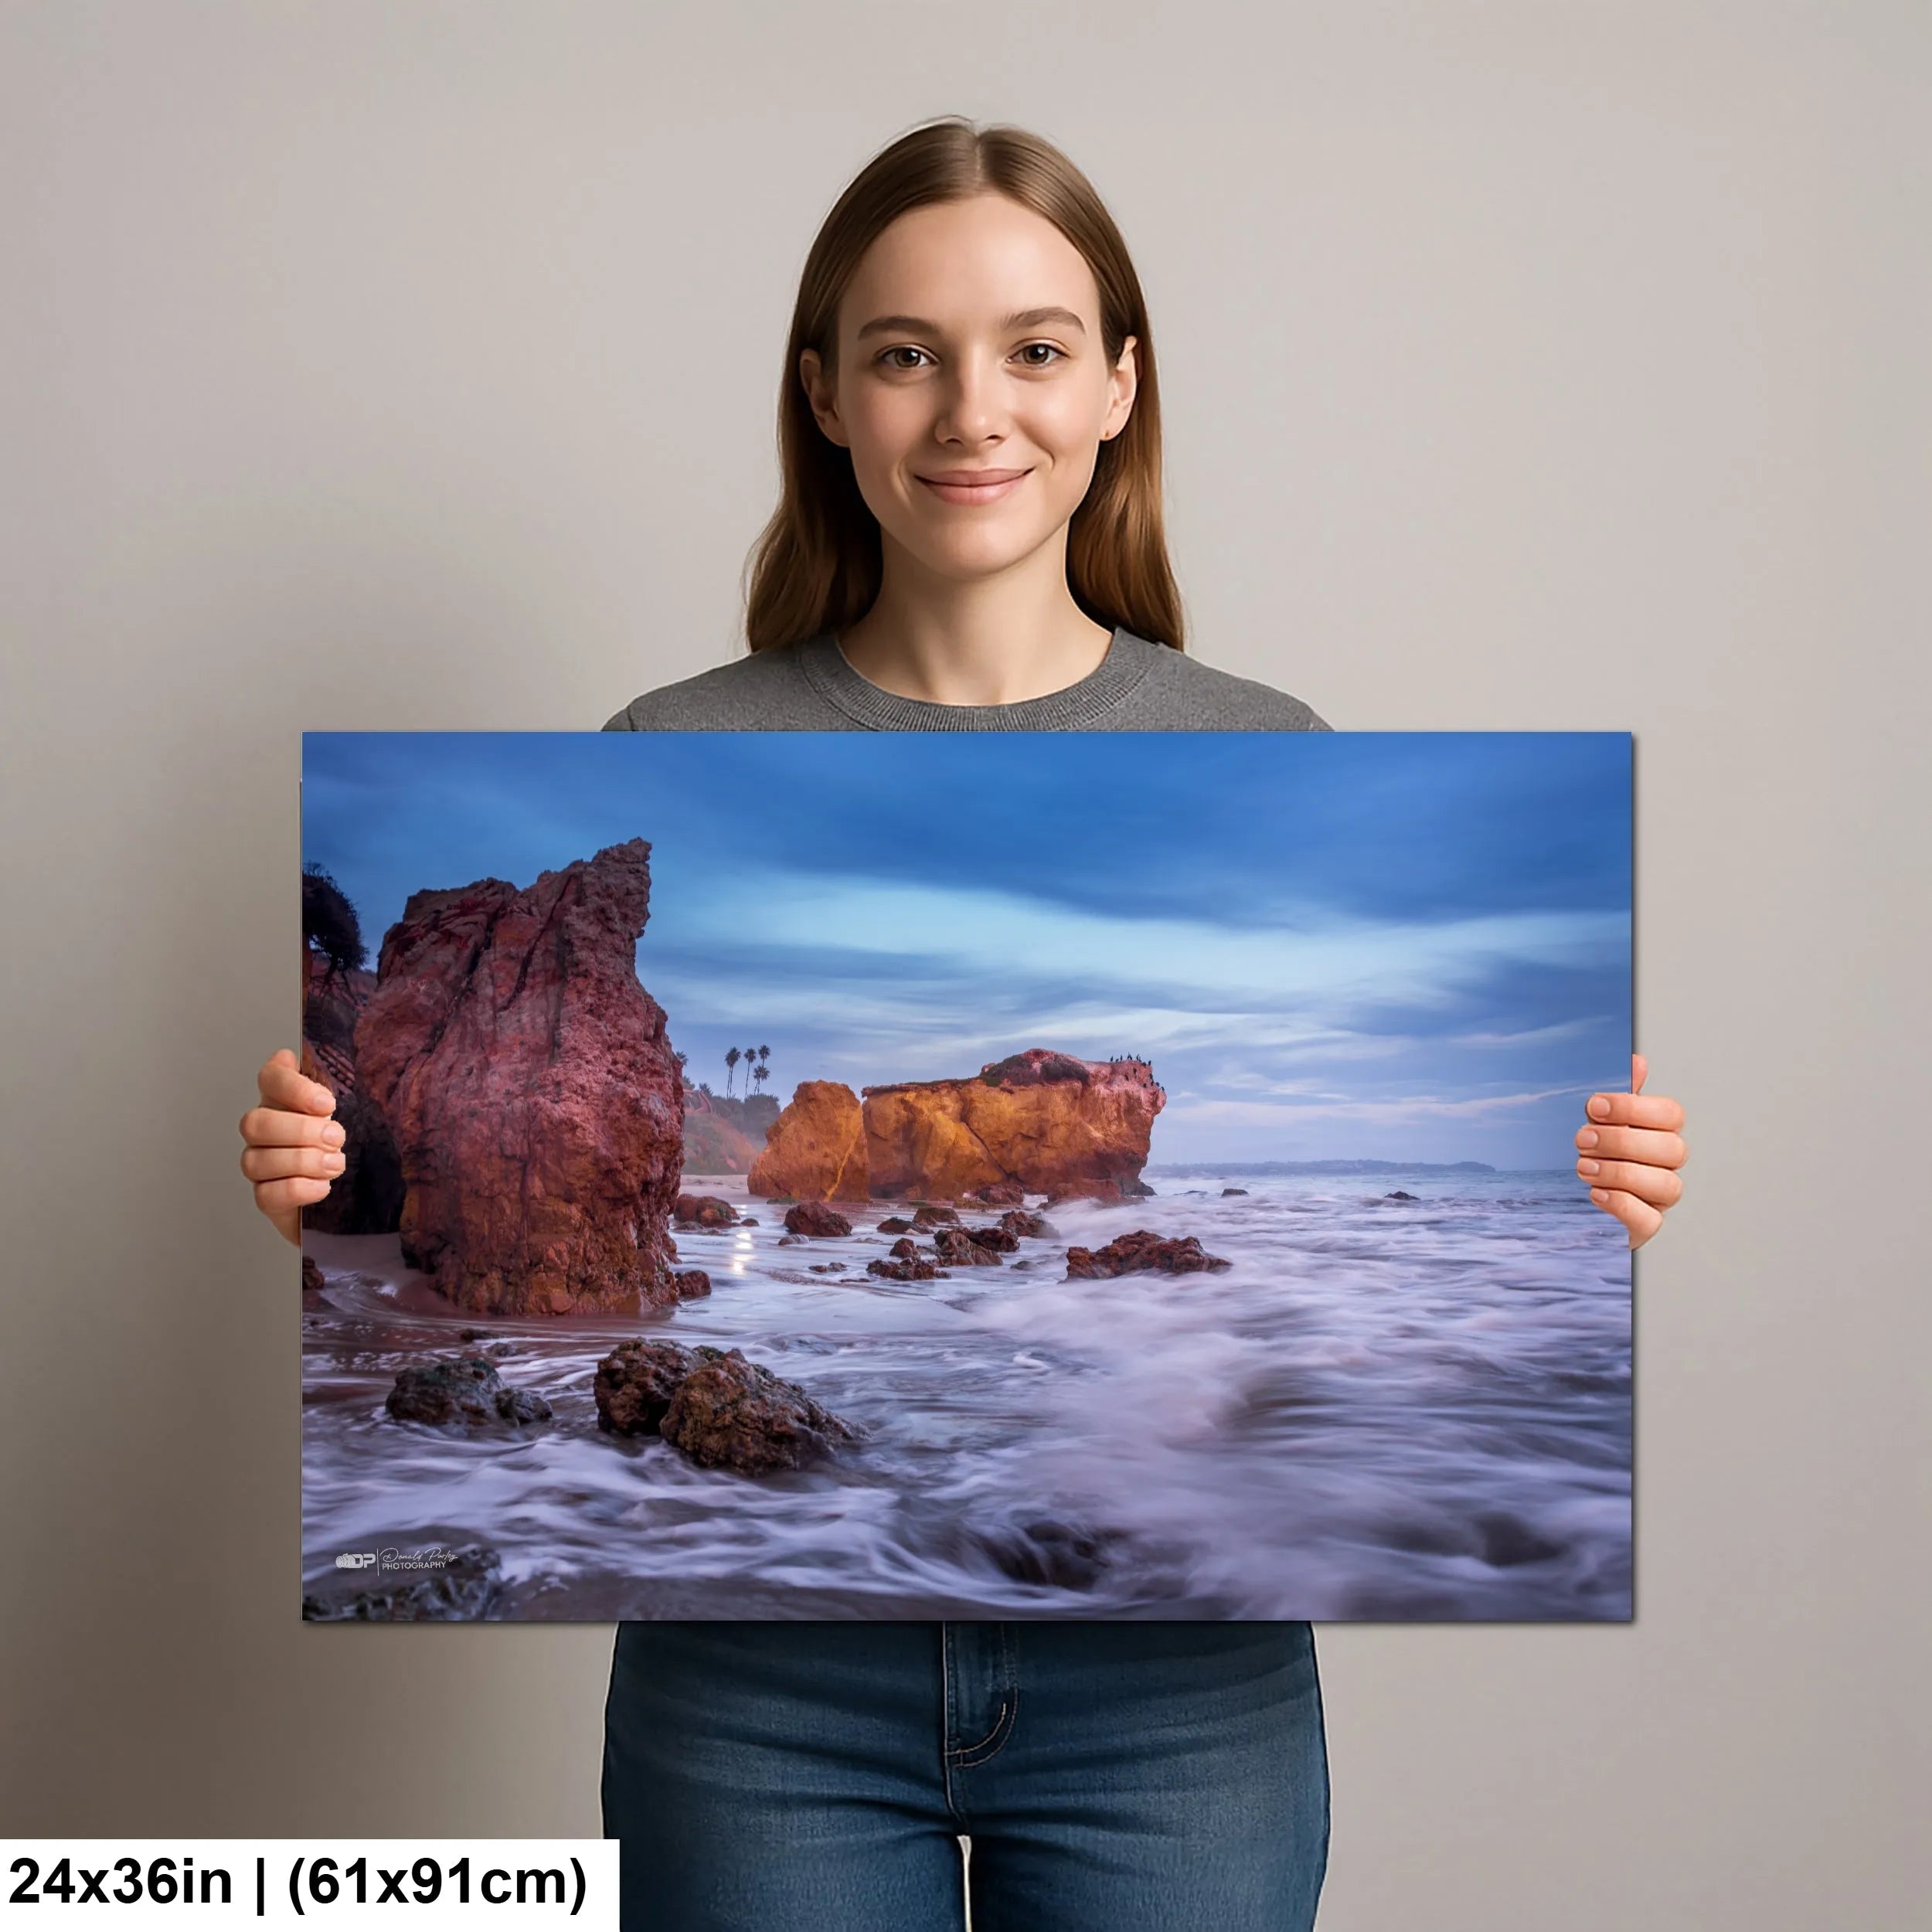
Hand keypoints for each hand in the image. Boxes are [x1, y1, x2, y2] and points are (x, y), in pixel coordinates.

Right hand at [239, 1047, 343, 1245]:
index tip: (327, 1103)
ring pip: (257, 1160)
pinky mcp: (267, 1199)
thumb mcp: (347, 1113)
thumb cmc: (342, 1147)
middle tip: (336, 1137)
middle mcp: (264, 1132)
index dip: (292, 1087)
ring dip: (302, 1161)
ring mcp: (260, 1166)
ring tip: (335, 1164)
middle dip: (300, 1130)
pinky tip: (323, 1187)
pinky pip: (267, 1194)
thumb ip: (323, 1089)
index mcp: (282, 1102)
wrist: (349, 1195)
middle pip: (256, 1122)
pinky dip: (299, 1189)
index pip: (269, 1078)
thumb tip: (290, 1055)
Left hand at [1576, 1052, 1685, 1249]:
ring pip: (1666, 1185)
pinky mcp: (1645, 1227)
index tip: (1593, 1107)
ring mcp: (1659, 1199)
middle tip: (1581, 1139)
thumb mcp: (1600, 1124)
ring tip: (1583, 1167)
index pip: (1671, 1114)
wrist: (1572, 1204)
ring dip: (1620, 1172)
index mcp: (1659, 1134)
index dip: (1633, 1107)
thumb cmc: (1595, 1157)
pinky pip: (1649, 1220)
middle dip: (1622, 1141)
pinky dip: (1622, 1204)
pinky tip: (1596, 1193)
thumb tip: (1637, 1060)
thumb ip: (1619, 1098)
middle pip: (1671, 1149)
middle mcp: (1666, 1166)